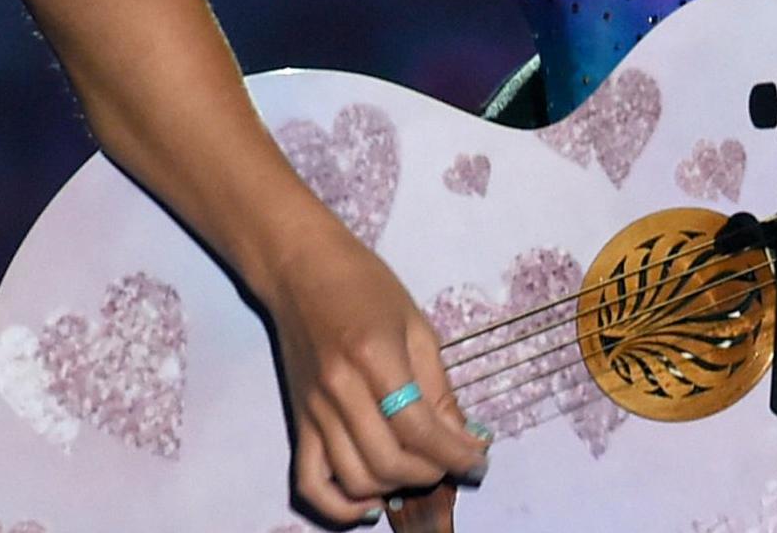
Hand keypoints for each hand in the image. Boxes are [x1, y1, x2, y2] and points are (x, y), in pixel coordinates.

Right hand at [259, 217, 490, 526]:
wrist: (301, 270)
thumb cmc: (366, 286)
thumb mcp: (417, 326)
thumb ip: (439, 387)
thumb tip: (465, 437)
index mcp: (375, 358)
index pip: (420, 429)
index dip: (456, 453)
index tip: (480, 459)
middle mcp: (339, 391)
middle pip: (388, 461)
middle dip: (431, 472)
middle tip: (454, 461)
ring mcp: (312, 411)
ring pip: (355, 478)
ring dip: (396, 486)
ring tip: (421, 470)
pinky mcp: (296, 422)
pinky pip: (309, 483)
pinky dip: (339, 506)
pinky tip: (370, 502)